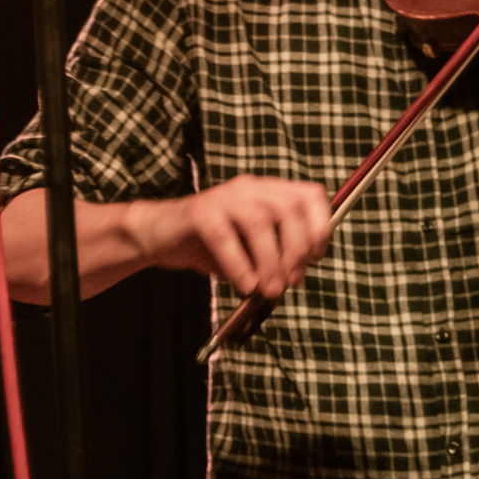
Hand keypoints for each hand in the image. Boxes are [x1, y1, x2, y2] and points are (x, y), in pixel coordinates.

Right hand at [125, 176, 331, 299]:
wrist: (157, 237)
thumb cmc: (207, 245)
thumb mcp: (250, 249)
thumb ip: (276, 256)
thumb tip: (298, 277)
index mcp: (267, 192)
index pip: (309, 195)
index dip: (320, 227)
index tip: (316, 258)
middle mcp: (248, 188)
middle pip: (289, 208)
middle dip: (296, 249)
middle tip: (291, 282)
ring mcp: (222, 197)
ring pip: (259, 222)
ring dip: (270, 261)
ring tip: (268, 290)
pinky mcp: (198, 213)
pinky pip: (224, 238)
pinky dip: (239, 265)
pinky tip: (245, 285)